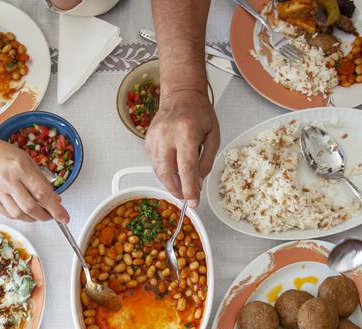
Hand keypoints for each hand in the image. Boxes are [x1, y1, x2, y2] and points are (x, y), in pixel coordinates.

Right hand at [0, 135, 69, 222]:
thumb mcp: (28, 161)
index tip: (64, 217)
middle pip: (30, 207)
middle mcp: (7, 179)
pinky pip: (8, 214)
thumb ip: (41, 181)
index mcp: (20, 167)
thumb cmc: (5, 155)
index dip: (55, 209)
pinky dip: (20, 216)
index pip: (42, 193)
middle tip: (52, 216)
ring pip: (19, 214)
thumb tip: (55, 201)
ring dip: (33, 218)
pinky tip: (25, 212)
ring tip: (38, 214)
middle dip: (45, 216)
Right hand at [145, 89, 218, 207]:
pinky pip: (154, 162)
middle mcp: (167, 134)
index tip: (193, 201)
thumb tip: (198, 181)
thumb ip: (207, 160)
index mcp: (187, 131)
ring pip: (158, 170)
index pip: (186, 168)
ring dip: (169, 183)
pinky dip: (163, 171)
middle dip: (176, 190)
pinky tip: (172, 172)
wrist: (181, 95)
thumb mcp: (213, 135)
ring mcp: (155, 136)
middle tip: (186, 197)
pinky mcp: (148, 139)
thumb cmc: (199, 112)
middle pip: (167, 172)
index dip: (189, 188)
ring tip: (180, 187)